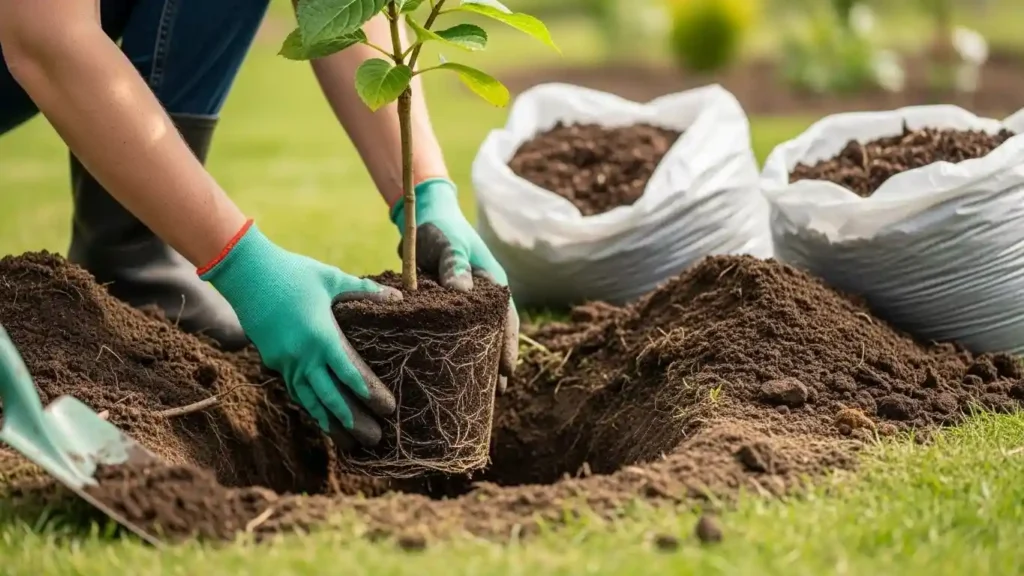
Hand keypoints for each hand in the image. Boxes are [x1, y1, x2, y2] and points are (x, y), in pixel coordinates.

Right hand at [199, 221, 397, 448]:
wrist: (246, 273)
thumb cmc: (292, 273)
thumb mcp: (331, 279)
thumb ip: (365, 291)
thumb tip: (397, 298)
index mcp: (321, 335)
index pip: (349, 372)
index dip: (368, 392)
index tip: (386, 408)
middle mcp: (302, 355)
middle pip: (330, 395)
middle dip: (352, 419)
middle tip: (374, 438)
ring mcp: (285, 360)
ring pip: (309, 399)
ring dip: (329, 421)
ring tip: (349, 442)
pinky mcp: (273, 360)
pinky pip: (295, 389)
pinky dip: (309, 406)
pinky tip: (321, 418)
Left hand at [391, 178, 519, 391]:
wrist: (426, 217)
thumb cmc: (440, 229)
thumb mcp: (448, 243)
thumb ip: (454, 264)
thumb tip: (460, 291)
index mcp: (493, 285)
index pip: (506, 322)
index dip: (508, 348)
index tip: (507, 372)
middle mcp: (483, 299)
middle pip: (495, 336)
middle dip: (496, 364)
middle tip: (495, 394)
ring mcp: (467, 305)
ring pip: (477, 338)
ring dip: (478, 362)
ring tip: (475, 393)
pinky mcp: (448, 308)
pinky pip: (456, 334)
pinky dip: (457, 351)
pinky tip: (448, 372)